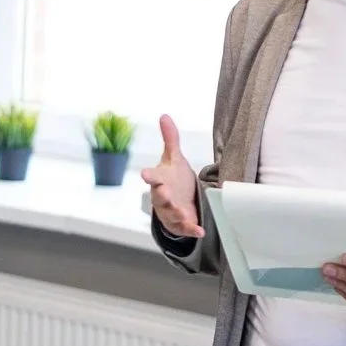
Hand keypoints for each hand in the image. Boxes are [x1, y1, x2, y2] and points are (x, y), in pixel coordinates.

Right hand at [140, 114, 202, 239]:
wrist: (178, 201)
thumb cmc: (174, 178)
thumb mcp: (174, 158)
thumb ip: (170, 139)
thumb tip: (164, 115)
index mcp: (160, 180)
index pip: (152, 176)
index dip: (149, 175)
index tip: (145, 174)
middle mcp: (162, 196)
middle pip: (159, 196)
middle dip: (162, 195)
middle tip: (164, 191)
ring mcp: (170, 211)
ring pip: (170, 213)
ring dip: (176, 213)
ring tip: (182, 213)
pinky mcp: (180, 223)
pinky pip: (184, 227)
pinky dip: (191, 230)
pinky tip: (200, 230)